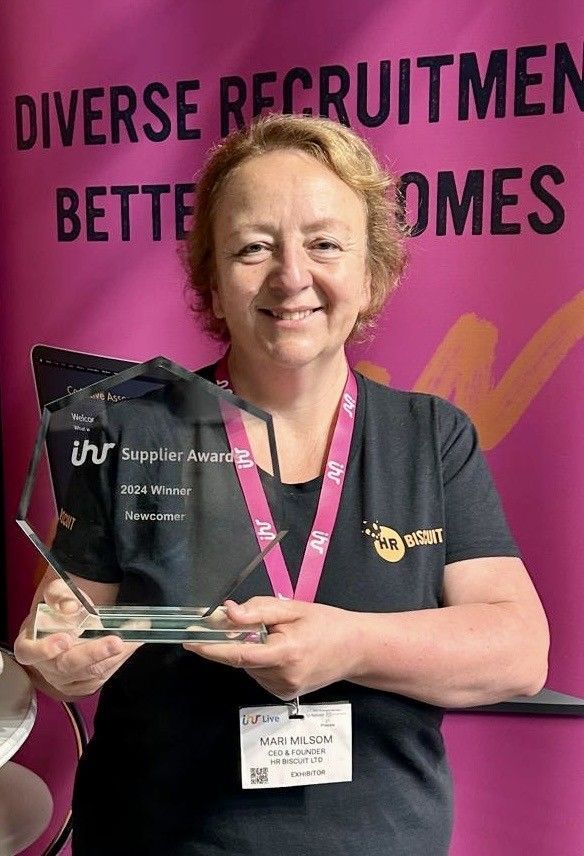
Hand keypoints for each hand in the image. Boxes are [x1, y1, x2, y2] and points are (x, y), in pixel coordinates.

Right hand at [14, 577, 141, 698]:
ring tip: (133, 640)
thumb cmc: (60, 610)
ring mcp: (65, 679)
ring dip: (114, 656)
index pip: (29, 652)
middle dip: (94, 654)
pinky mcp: (84, 685)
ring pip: (90, 673)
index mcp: (30, 644)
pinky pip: (102, 677)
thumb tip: (69, 606)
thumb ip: (59, 595)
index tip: (65, 640)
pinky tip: (131, 646)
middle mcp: (46, 667)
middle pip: (68, 666)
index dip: (45, 649)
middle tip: (116, 642)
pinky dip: (119, 661)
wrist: (71, 623)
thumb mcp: (57, 593)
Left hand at [183, 597, 360, 699]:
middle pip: (241, 659)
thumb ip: (258, 611)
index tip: (189, 640)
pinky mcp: (284, 695)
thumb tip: (226, 613)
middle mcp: (282, 677)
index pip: (238, 654)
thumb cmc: (325, 623)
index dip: (211, 648)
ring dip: (250, 651)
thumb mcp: (292, 609)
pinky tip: (280, 651)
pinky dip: (260, 661)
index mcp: (286, 653)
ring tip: (278, 637)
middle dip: (235, 641)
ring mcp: (284, 690)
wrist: (355, 649)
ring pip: (249, 667)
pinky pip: (259, 674)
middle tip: (247, 622)